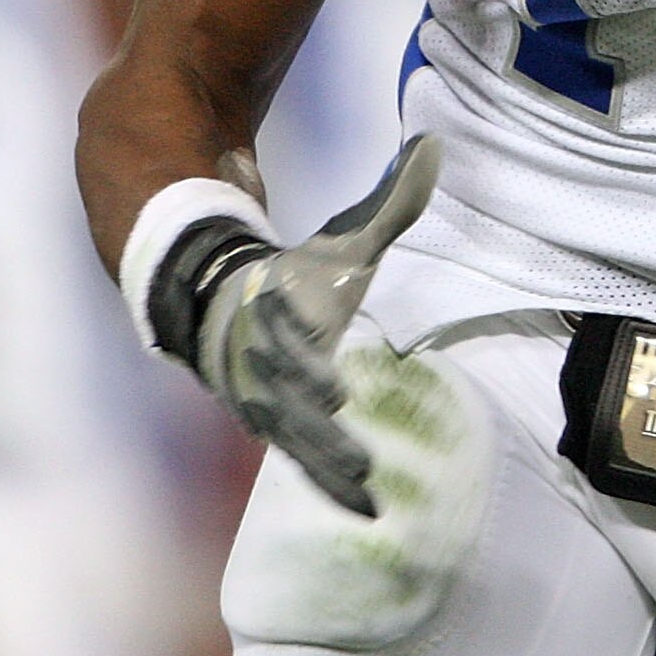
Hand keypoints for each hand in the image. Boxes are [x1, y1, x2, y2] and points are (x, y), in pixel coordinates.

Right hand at [197, 135, 440, 514]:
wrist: (220, 306)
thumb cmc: (296, 274)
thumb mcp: (342, 240)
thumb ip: (391, 203)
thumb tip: (435, 146)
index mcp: (284, 318)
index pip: (292, 344)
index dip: (305, 363)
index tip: (331, 387)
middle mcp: (269, 366)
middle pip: (292, 401)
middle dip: (318, 429)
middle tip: (356, 454)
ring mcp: (267, 403)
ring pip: (298, 441)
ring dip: (329, 468)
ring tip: (368, 493)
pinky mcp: (276, 429)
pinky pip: (306, 462)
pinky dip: (331, 485)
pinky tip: (366, 508)